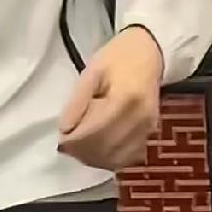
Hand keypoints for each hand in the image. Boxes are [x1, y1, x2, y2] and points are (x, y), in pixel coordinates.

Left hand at [58, 27, 162, 171]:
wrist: (148, 52)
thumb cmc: (117, 57)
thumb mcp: (92, 71)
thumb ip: (78, 101)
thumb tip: (64, 130)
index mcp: (124, 100)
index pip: (94, 133)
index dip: (74, 141)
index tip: (60, 139)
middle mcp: (140, 120)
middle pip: (106, 150)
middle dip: (82, 152)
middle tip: (67, 145)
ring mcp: (148, 129)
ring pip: (117, 159)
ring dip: (94, 158)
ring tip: (80, 146)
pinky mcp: (151, 134)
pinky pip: (128, 158)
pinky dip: (110, 158)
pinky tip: (98, 148)